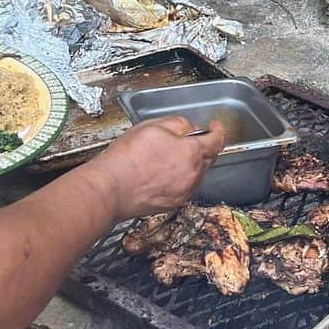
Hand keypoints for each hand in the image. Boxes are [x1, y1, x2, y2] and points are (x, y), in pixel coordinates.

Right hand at [82, 115, 225, 219]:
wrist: (110, 189)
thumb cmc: (127, 158)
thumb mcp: (153, 126)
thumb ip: (179, 124)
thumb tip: (189, 129)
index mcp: (191, 153)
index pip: (217, 141)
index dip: (218, 130)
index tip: (215, 126)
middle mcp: (192, 175)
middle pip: (209, 158)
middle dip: (203, 146)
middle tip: (191, 139)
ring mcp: (183, 192)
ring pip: (197, 174)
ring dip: (192, 163)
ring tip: (170, 156)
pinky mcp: (173, 204)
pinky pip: (185, 187)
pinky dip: (181, 178)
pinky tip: (163, 172)